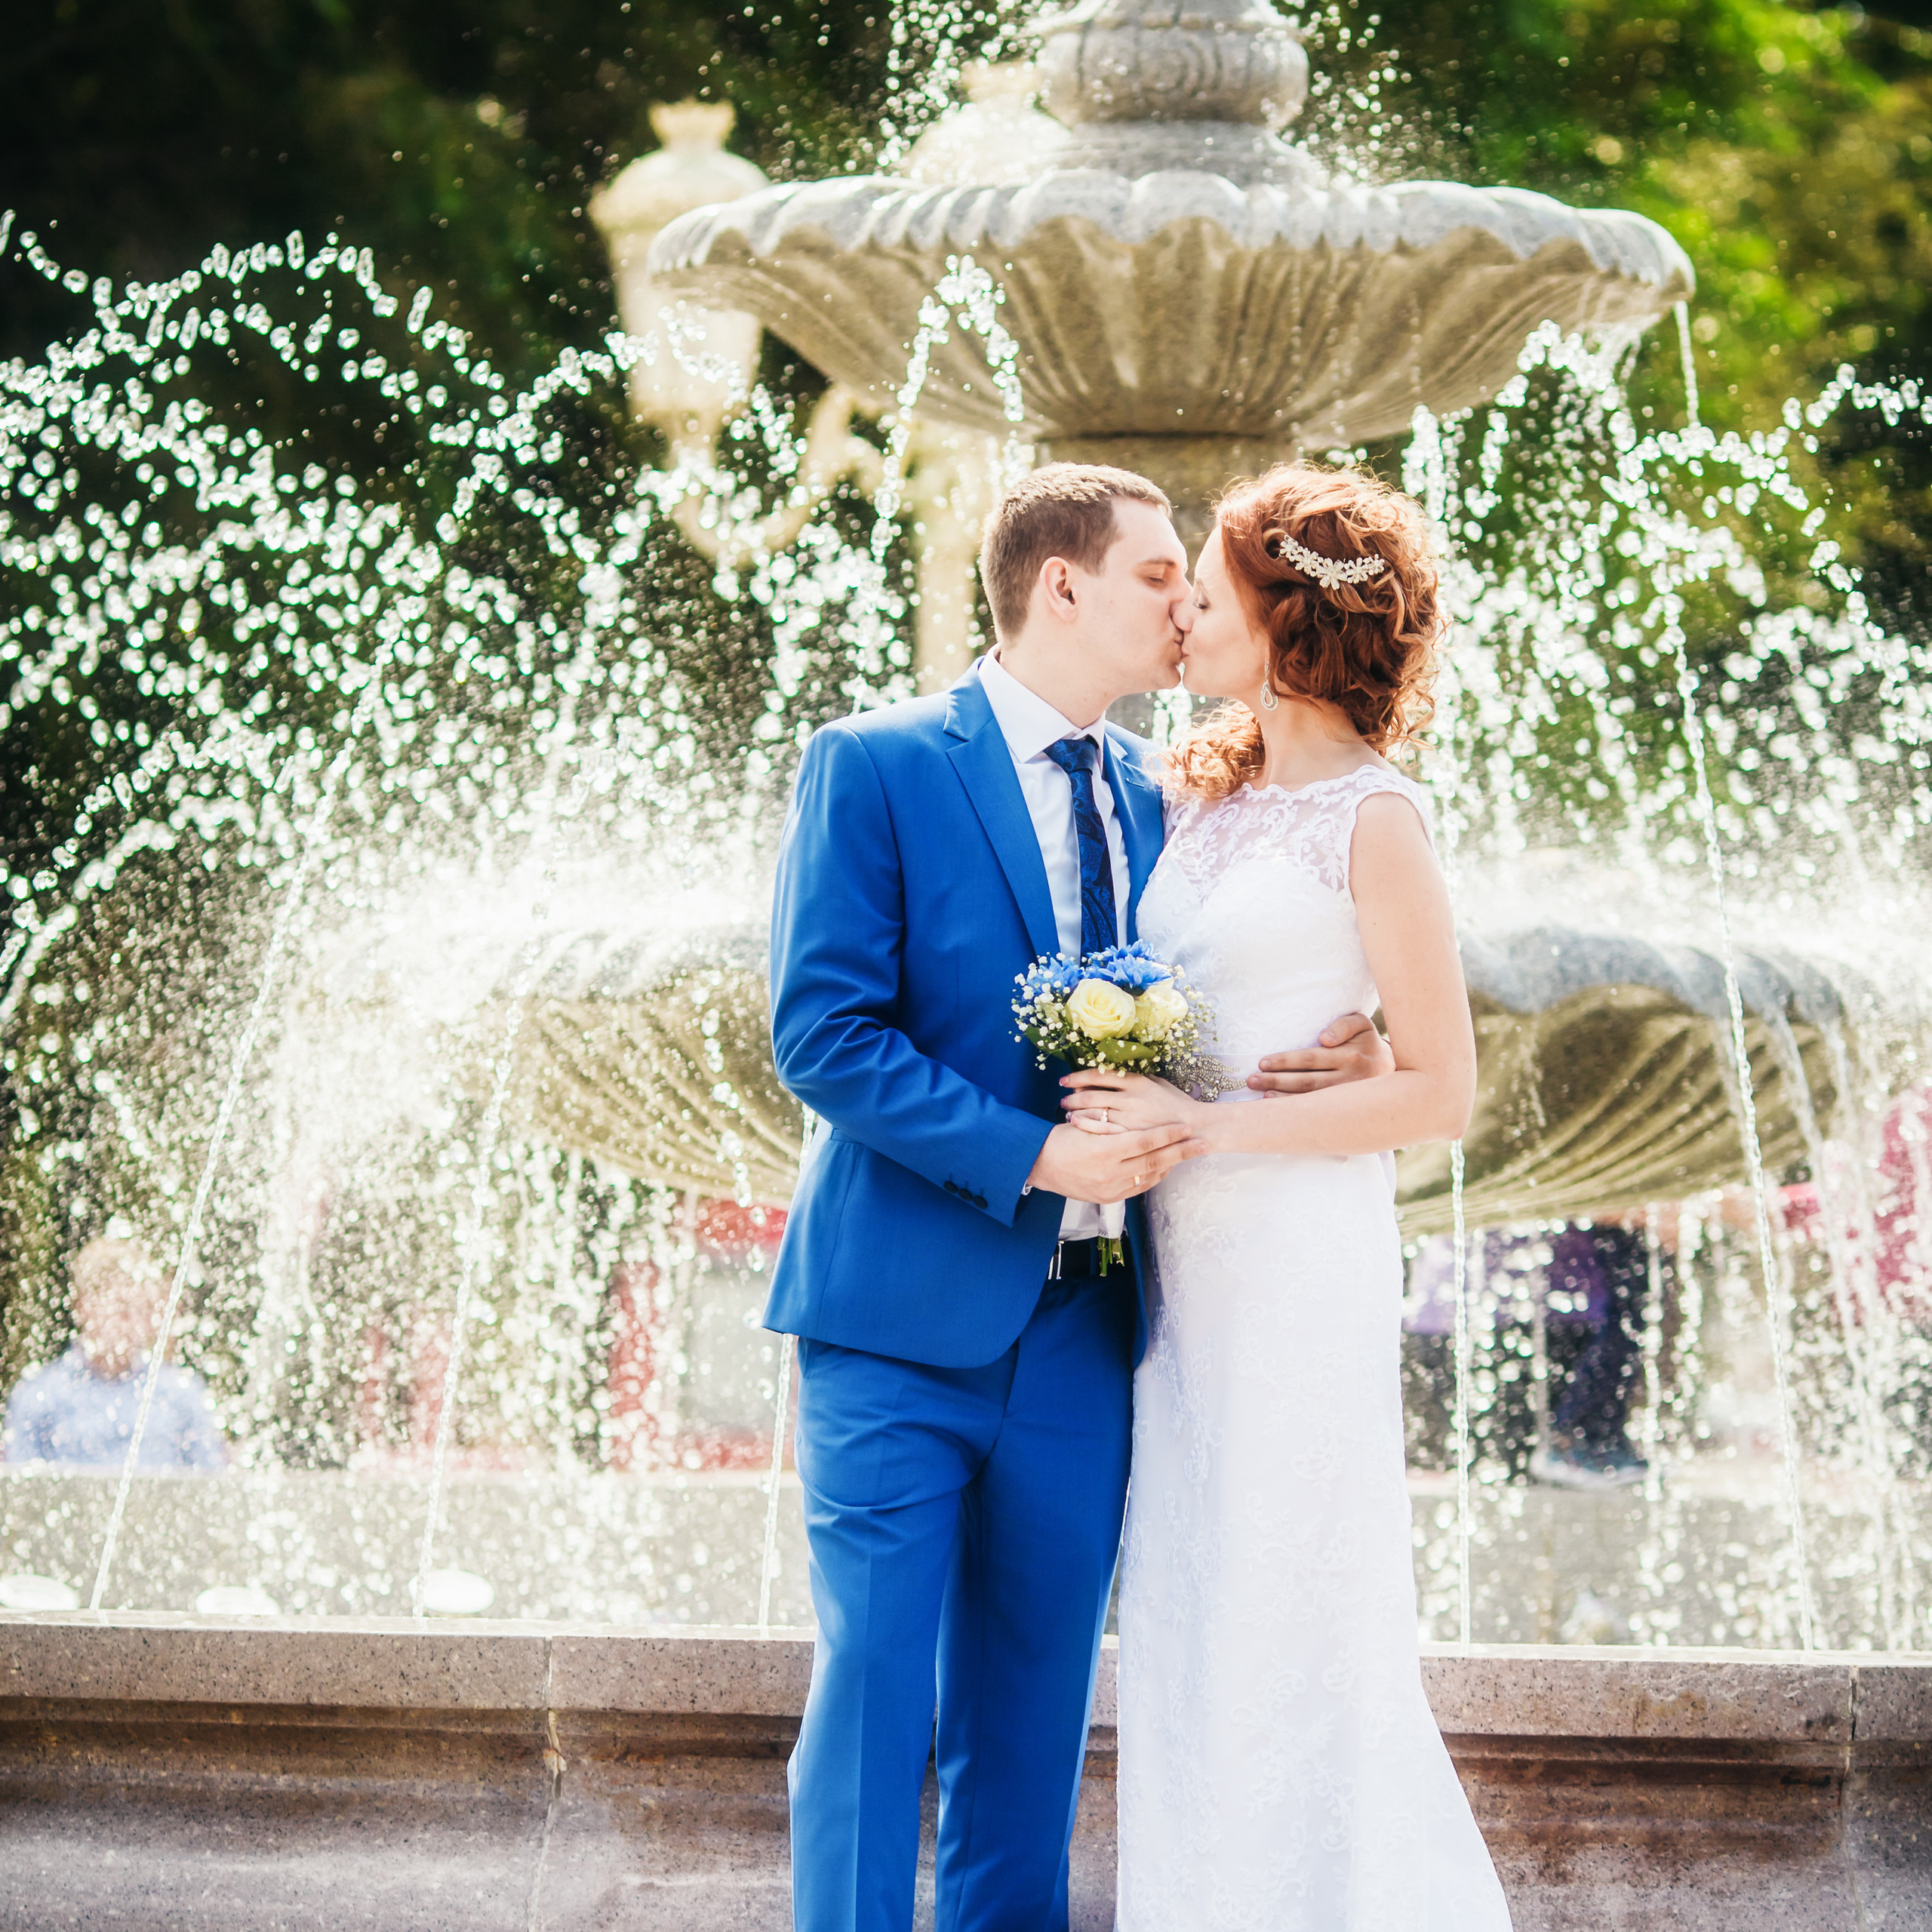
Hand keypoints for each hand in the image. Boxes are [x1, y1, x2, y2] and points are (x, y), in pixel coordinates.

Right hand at [1026, 1119, 1205, 1204]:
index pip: (1145, 1141)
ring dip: (1171, 1164)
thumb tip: (1136, 1115)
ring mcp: (1110, 1188)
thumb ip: (1113, 1123)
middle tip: (1203, 1143)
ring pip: (1149, 1176)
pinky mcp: (1108, 1198)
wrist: (1037, 1165)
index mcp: (1104, 1149)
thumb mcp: (1084, 1124)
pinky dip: (1153, 1177)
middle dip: (1181, 1151)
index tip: (1186, 1127)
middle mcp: (1110, 1171)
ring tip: (1187, 1154)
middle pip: (1155, 1161)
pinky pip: (1138, 1188)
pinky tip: (1164, 1169)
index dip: (1168, 1133)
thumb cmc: (1059, 1138)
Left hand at [1059, 1067, 1199, 1134]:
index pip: (1098, 1075)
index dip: (1078, 1077)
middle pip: (1090, 1094)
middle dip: (1071, 1096)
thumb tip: (1110, 1074)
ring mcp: (1129, 1119)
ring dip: (1075, 1111)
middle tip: (1063, 1098)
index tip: (1066, 1080)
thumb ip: (1135, 1078)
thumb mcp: (1157, 1083)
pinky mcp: (1129, 1136)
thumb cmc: (1176, 1105)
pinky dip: (1084, 1126)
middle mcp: (1130, 1098)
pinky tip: (1076, 1124)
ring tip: (1067, 1111)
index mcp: (1136, 1082)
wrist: (1195, 1128)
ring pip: (1091, 1112)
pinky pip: (1100, 1130)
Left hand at [1249, 1011, 1393, 1096]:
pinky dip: (1295, 1108)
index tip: (1263, 1062)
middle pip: (1307, 1081)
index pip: (1312, 1058)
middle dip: (1276, 1080)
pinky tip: (1276, 1107)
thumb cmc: (1368, 1043)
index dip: (1286, 1061)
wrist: (1399, 1074)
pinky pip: (1318, 1110)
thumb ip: (1344, 1025)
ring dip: (1282, 1097)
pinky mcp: (1347, 1109)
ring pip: (1311, 1099)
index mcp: (1353, 1055)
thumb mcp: (1362, 1025)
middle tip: (1251, 1079)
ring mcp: (1349, 1098)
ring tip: (1259, 1092)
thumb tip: (1324, 1038)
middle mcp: (1352, 1078)